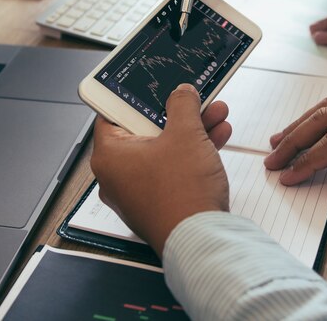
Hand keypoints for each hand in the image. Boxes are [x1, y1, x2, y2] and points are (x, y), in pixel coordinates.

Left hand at [90, 84, 231, 254]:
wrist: (202, 240)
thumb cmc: (181, 195)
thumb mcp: (185, 134)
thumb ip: (182, 105)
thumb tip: (181, 93)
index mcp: (109, 156)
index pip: (113, 114)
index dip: (135, 96)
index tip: (150, 86)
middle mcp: (117, 176)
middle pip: (145, 131)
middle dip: (176, 112)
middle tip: (192, 99)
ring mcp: (138, 192)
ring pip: (163, 149)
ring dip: (190, 130)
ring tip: (215, 114)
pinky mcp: (159, 202)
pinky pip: (172, 169)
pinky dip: (191, 153)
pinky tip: (217, 136)